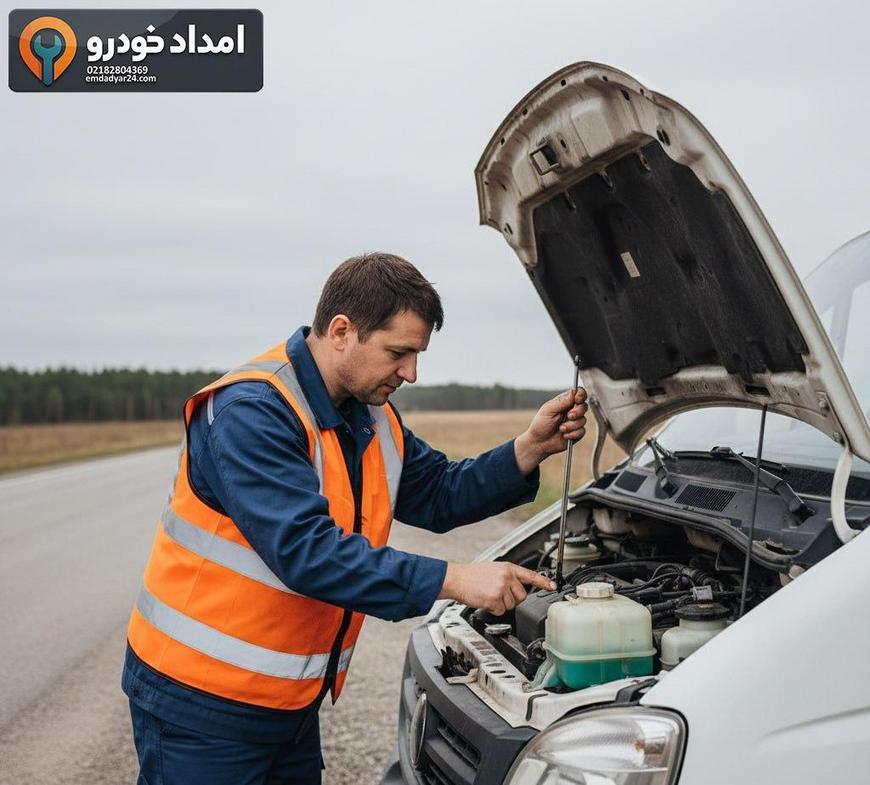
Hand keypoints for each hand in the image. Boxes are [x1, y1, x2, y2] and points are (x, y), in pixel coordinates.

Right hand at [438, 562, 555, 615]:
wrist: (456, 578)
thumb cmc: (471, 575)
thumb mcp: (493, 569)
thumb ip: (508, 576)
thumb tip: (519, 586)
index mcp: (508, 568)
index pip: (530, 575)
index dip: (544, 582)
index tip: (553, 586)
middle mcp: (507, 577)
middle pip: (522, 596)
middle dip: (512, 598)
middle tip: (498, 593)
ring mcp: (501, 588)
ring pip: (511, 605)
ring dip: (501, 604)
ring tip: (489, 594)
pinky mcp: (495, 599)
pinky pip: (501, 611)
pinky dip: (493, 609)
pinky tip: (485, 600)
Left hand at [514, 388, 587, 474]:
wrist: (539, 443)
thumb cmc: (540, 424)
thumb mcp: (548, 410)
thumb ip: (561, 401)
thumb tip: (574, 393)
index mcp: (564, 402)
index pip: (578, 393)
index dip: (581, 395)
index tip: (577, 400)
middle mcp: (571, 410)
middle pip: (584, 406)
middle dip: (577, 412)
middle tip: (569, 416)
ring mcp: (575, 422)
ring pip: (583, 420)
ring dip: (571, 425)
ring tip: (560, 429)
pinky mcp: (577, 433)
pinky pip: (582, 431)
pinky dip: (572, 434)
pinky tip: (564, 435)